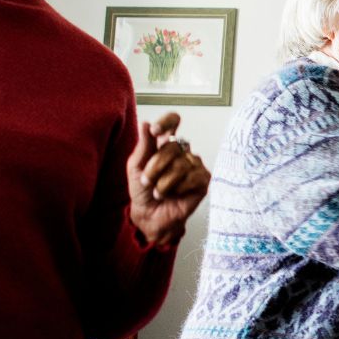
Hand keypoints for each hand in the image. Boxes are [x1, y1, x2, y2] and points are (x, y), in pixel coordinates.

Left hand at [129, 112, 210, 246]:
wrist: (150, 216)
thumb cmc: (143, 192)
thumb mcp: (136, 167)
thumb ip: (143, 145)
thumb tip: (146, 123)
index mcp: (165, 144)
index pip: (173, 121)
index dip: (167, 122)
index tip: (156, 130)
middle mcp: (182, 152)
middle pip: (173, 145)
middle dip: (155, 166)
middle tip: (148, 182)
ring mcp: (194, 165)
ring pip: (181, 164)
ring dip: (164, 182)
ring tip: (159, 193)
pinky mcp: (203, 180)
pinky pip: (193, 177)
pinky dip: (178, 188)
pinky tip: (174, 195)